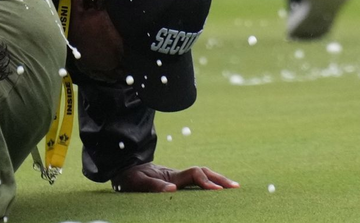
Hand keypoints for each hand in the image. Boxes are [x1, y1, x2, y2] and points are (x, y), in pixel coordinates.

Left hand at [112, 162, 238, 192]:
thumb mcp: (137, 182)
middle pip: (203, 172)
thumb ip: (153, 185)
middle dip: (220, 179)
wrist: (123, 167)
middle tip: (236, 188)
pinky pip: (196, 181)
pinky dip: (209, 183)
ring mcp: (177, 177)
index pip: (194, 175)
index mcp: (171, 175)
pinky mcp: (176, 181)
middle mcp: (177, 175)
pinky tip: (216, 190)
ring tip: (233, 188)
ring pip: (201, 175)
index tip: (217, 191)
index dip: (206, 182)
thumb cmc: (129, 177)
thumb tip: (173, 189)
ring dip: (217, 180)